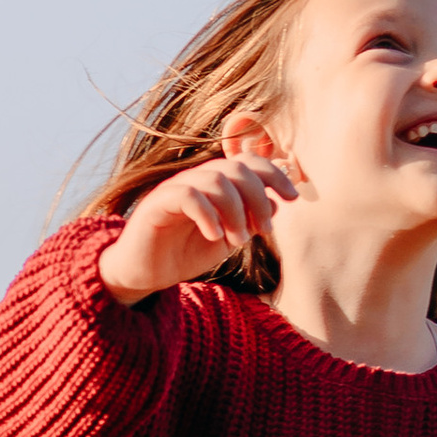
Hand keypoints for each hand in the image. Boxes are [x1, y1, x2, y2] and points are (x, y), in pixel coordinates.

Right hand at [100, 154, 298, 301]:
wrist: (144, 274)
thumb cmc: (184, 254)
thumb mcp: (227, 239)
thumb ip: (249, 221)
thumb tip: (276, 202)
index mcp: (216, 184)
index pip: (249, 163)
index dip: (274, 175)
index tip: (292, 197)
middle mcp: (197, 180)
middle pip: (236, 168)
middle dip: (258, 198)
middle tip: (264, 231)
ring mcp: (176, 188)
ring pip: (216, 180)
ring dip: (236, 212)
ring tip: (238, 241)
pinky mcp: (157, 203)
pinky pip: (187, 194)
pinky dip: (208, 214)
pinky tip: (215, 236)